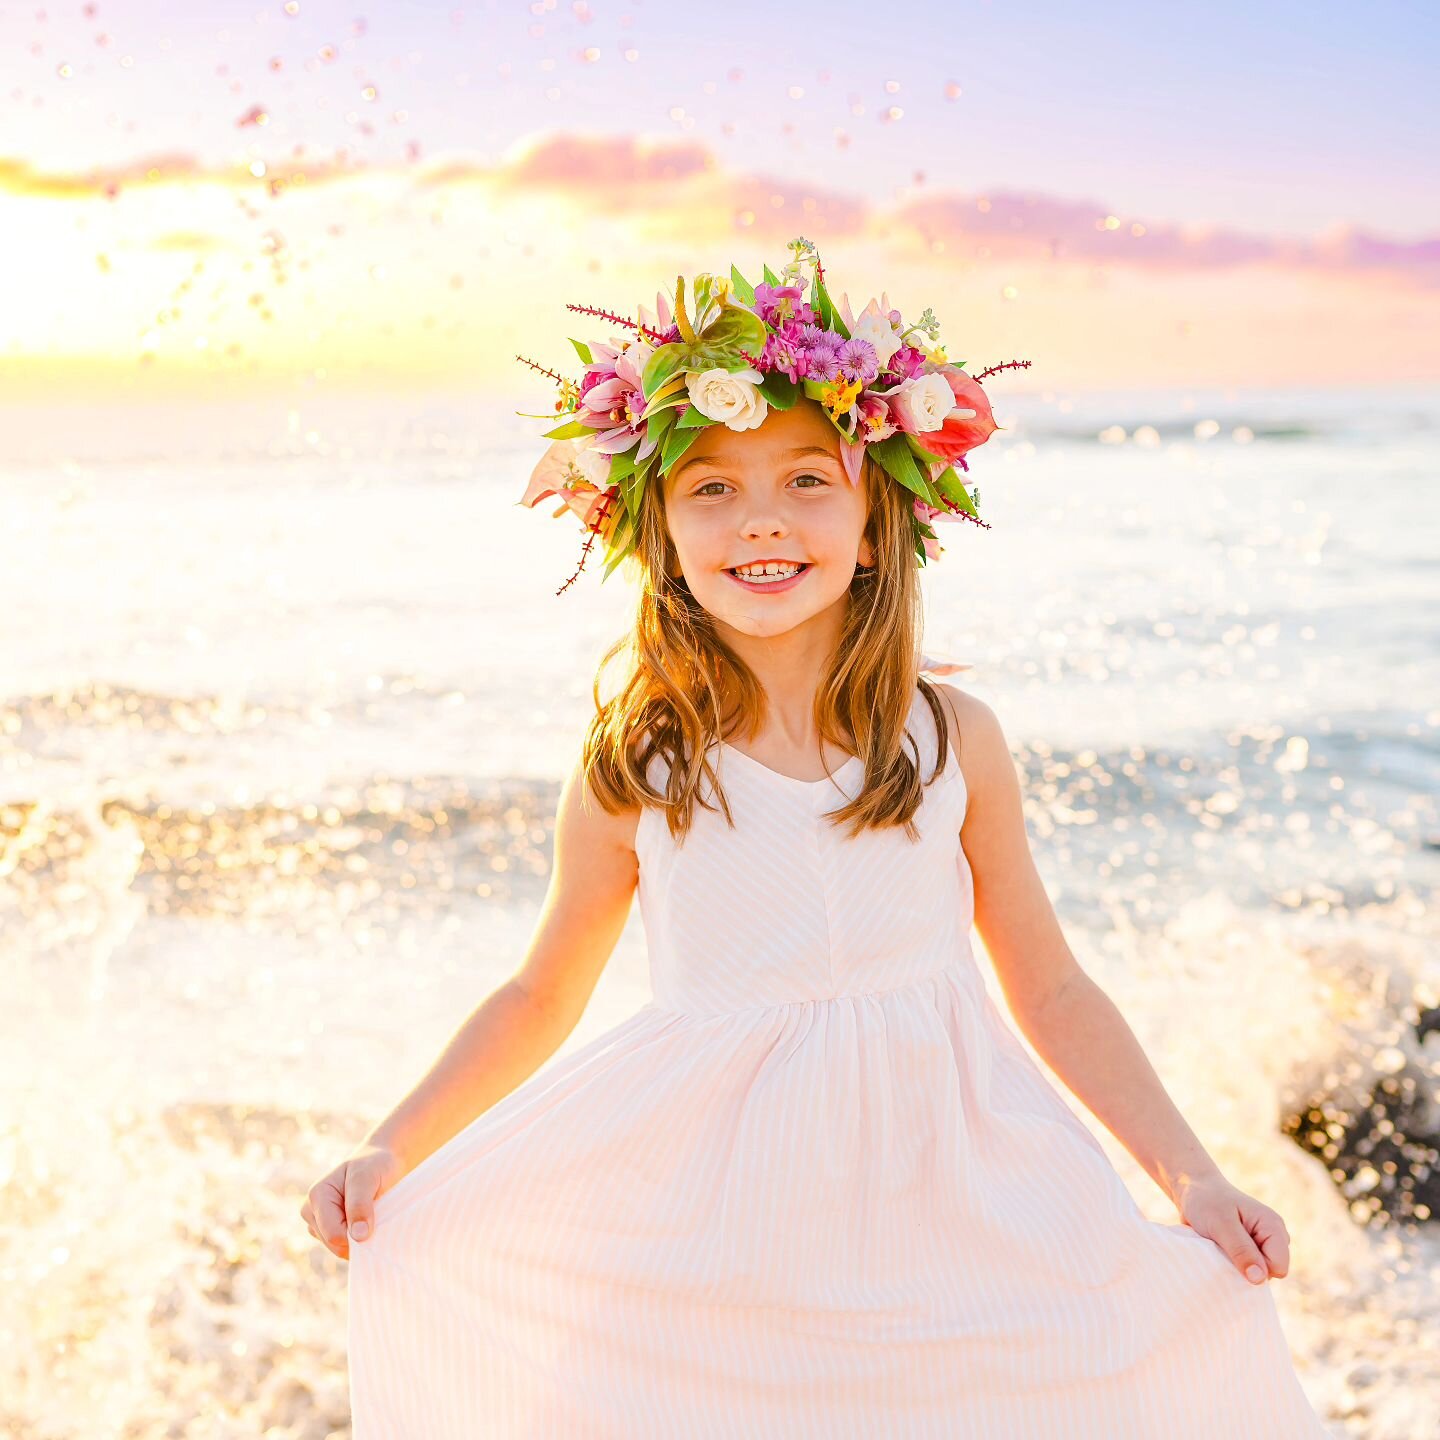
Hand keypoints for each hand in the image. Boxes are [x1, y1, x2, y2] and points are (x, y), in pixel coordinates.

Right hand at [300, 1142, 404, 1260]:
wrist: (378, 1162)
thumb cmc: (372, 1165)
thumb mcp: (367, 1177)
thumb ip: (360, 1204)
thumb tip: (357, 1236)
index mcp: (317, 1195)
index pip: (334, 1234)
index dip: (358, 1233)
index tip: (375, 1217)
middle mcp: (311, 1211)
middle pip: (334, 1244)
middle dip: (357, 1236)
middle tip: (374, 1213)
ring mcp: (318, 1223)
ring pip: (338, 1249)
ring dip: (358, 1238)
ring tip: (369, 1213)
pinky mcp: (326, 1231)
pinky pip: (342, 1247)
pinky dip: (357, 1240)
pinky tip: (365, 1221)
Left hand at [1174, 1174, 1289, 1285]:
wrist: (1192, 1190)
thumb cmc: (1206, 1202)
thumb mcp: (1221, 1225)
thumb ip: (1241, 1250)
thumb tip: (1259, 1279)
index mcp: (1273, 1226)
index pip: (1278, 1267)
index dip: (1256, 1268)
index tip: (1231, 1253)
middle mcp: (1273, 1236)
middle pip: (1270, 1273)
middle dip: (1246, 1268)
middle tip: (1223, 1247)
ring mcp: (1262, 1243)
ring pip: (1258, 1274)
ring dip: (1237, 1267)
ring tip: (1220, 1247)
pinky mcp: (1250, 1249)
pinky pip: (1247, 1270)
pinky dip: (1232, 1265)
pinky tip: (1220, 1250)